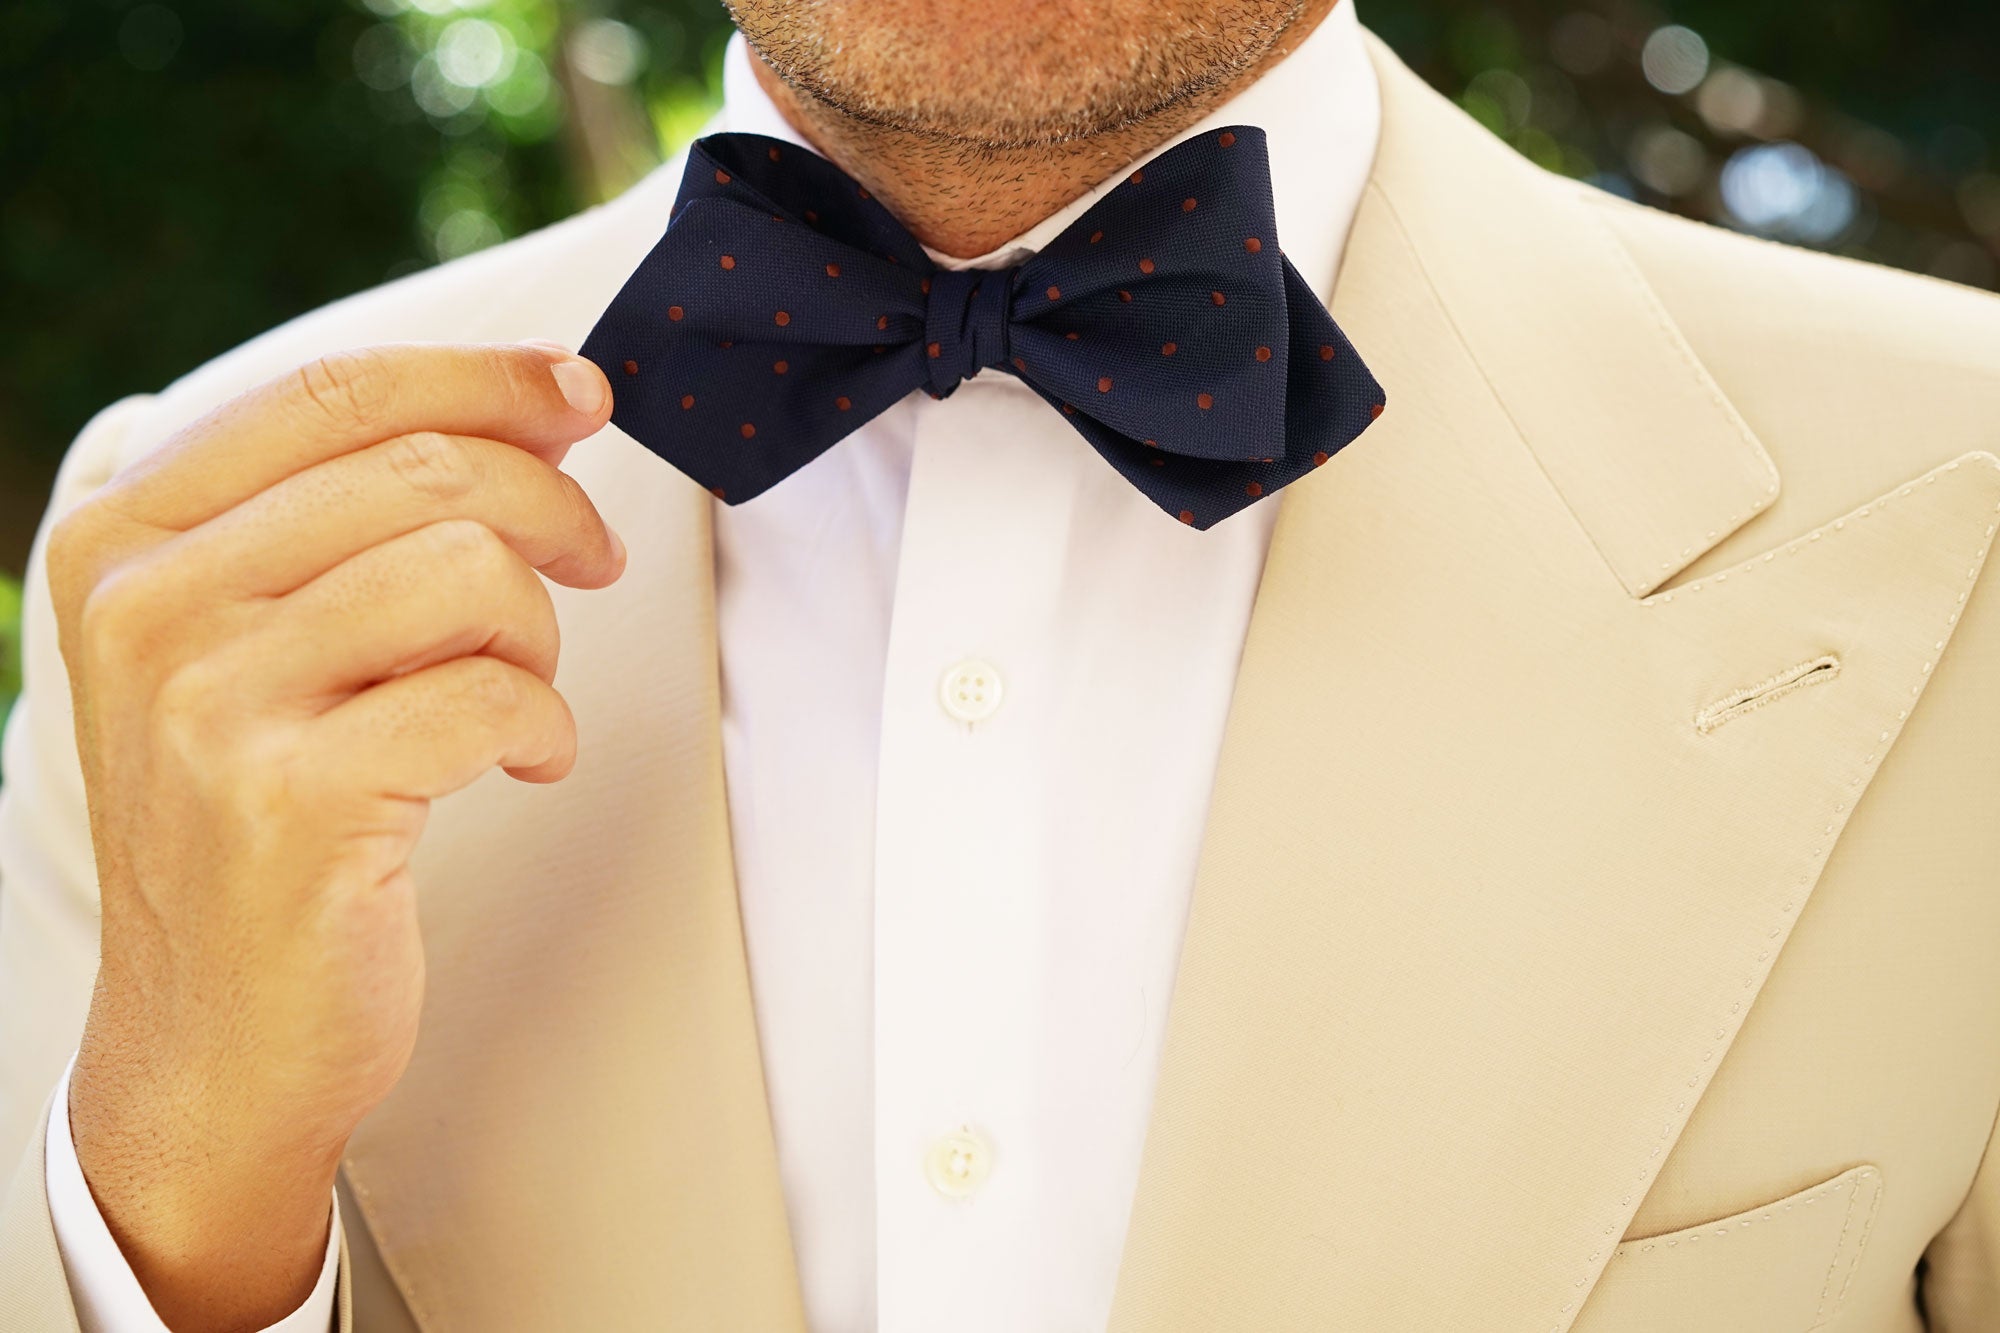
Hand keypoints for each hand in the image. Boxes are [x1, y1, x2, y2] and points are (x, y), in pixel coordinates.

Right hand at [45, 342, 624, 1330]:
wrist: (209, 1038)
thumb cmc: (263, 821)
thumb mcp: (252, 645)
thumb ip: (350, 517)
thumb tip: (542, 403)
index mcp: (125, 538)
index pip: (334, 393)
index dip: (485, 377)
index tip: (583, 394)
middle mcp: (147, 606)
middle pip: (424, 469)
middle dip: (551, 508)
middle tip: (594, 562)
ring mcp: (208, 705)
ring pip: (469, 572)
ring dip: (539, 634)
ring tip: (522, 693)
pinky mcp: (290, 802)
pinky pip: (492, 697)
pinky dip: (545, 728)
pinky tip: (522, 765)